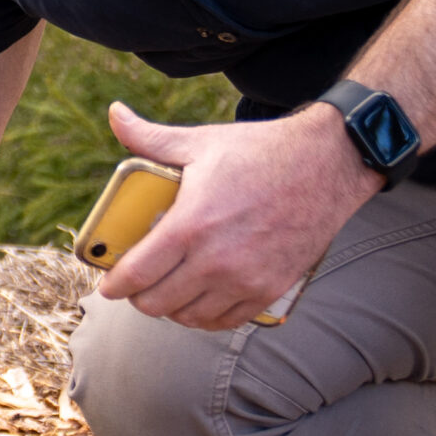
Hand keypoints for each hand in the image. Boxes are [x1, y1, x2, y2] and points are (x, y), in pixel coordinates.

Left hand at [97, 100, 380, 329]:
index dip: (114, 285)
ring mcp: (245, 279)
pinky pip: (224, 320)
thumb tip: (114, 114)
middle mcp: (216, 260)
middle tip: (138, 283)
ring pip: (189, 317)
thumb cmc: (260, 151)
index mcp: (191, 224)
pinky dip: (206, 315)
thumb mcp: (200, 141)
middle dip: (139, 296)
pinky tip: (199, 299)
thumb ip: (150, 137)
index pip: (137, 273)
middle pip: (157, 303)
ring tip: (168, 289)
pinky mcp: (269, 289)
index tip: (107, 285)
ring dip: (172, 308)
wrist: (328, 164)